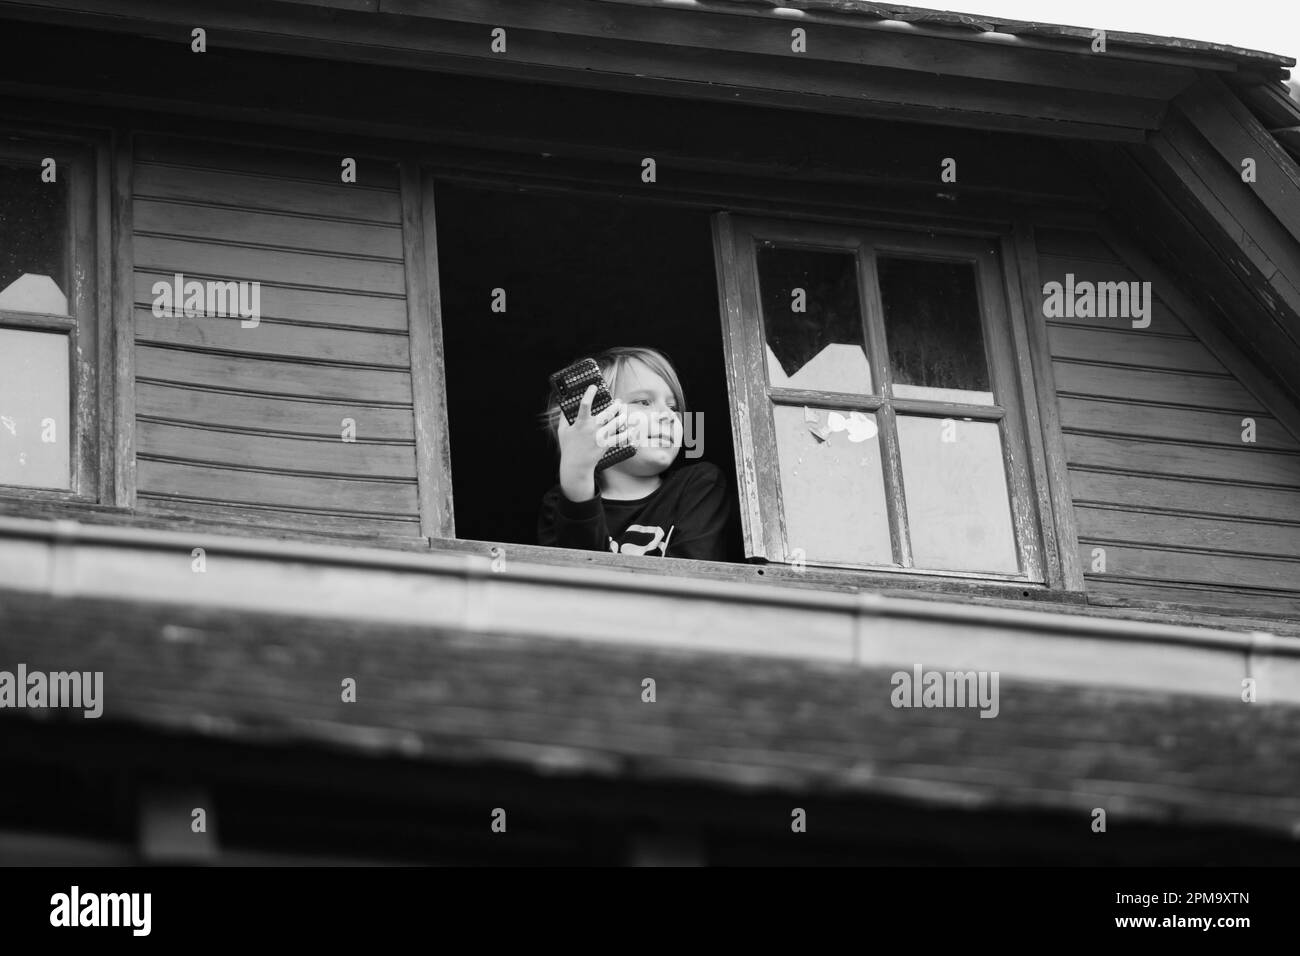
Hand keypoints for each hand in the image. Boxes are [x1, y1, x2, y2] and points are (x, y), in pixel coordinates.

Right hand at [558, 385, 635, 500]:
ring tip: (624, 411)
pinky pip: (620, 438)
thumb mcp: (562, 431)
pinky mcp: (606, 445)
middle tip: (618, 401)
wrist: (575, 466)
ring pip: (616, 423)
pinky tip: (633, 429)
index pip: (585, 405)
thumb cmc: (568, 447)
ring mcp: (600, 437)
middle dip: (615, 405)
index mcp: (580, 423)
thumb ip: (564, 417)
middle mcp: (592, 428)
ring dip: (622, 415)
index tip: (594, 387)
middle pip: (607, 413)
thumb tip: (564, 405)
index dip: (590, 394)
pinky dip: (627, 433)